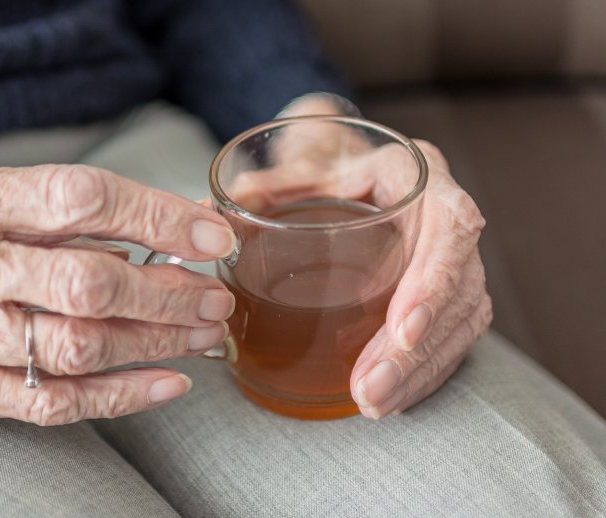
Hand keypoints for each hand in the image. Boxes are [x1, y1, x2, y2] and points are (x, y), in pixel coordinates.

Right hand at [0, 162, 236, 423]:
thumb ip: (26, 210)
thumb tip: (131, 230)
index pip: (79, 197)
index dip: (157, 214)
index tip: (208, 233)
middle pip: (91, 278)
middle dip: (169, 289)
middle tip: (214, 294)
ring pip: (81, 343)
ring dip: (157, 340)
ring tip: (201, 332)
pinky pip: (49, 400)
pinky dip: (119, 395)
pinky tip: (164, 383)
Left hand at [254, 95, 491, 418]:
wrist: (345, 162)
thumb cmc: (325, 162)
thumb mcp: (297, 164)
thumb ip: (263, 186)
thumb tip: (207, 212)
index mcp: (418, 174)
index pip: (449, 227)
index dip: (432, 283)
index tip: (401, 329)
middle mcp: (446, 214)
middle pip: (458, 288)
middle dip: (416, 349)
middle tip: (371, 389)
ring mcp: (452, 256)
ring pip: (461, 321)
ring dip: (420, 370)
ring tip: (374, 403)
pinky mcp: (446, 290)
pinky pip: (452, 336)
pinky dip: (424, 372)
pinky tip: (393, 399)